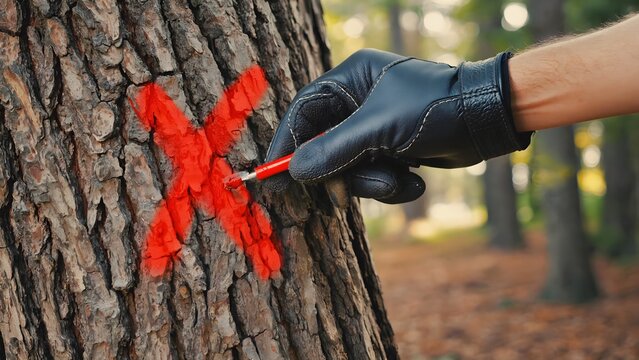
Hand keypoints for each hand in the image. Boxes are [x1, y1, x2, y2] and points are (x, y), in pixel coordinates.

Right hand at [264, 49, 531, 203]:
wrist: (488, 121)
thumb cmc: (435, 110)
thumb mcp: (380, 129)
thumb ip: (334, 150)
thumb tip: (295, 170)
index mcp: (351, 80)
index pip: (304, 111)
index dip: (286, 143)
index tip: (271, 173)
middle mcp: (358, 102)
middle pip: (323, 145)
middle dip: (339, 174)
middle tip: (339, 197)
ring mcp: (375, 127)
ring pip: (349, 168)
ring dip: (371, 184)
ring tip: (397, 182)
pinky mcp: (392, 149)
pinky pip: (373, 176)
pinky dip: (391, 185)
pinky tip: (414, 181)